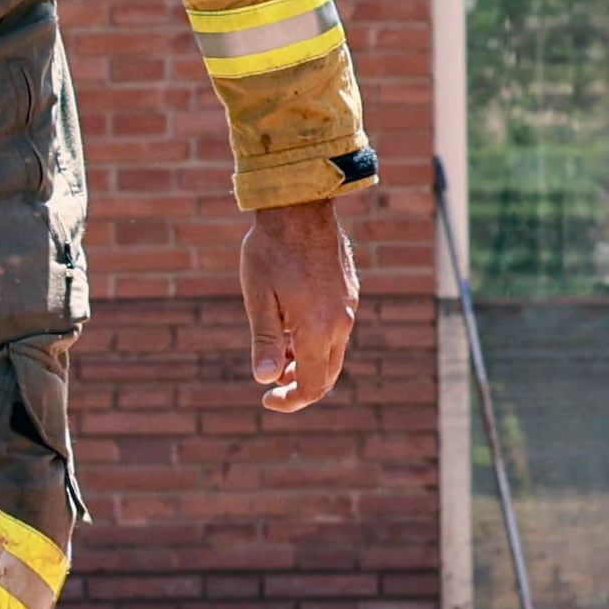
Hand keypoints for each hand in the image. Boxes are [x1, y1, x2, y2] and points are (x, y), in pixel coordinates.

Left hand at [239, 198, 357, 413]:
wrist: (300, 208)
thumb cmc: (271, 252)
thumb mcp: (259, 299)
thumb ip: (266, 342)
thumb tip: (266, 380)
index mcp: (318, 329)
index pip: (313, 385)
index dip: (291, 400)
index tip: (266, 399)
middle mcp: (340, 323)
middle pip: (327, 374)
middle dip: (300, 386)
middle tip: (271, 384)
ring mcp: (348, 307)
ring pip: (332, 353)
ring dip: (307, 363)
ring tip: (277, 356)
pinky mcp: (348, 293)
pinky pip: (336, 331)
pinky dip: (315, 342)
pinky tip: (290, 329)